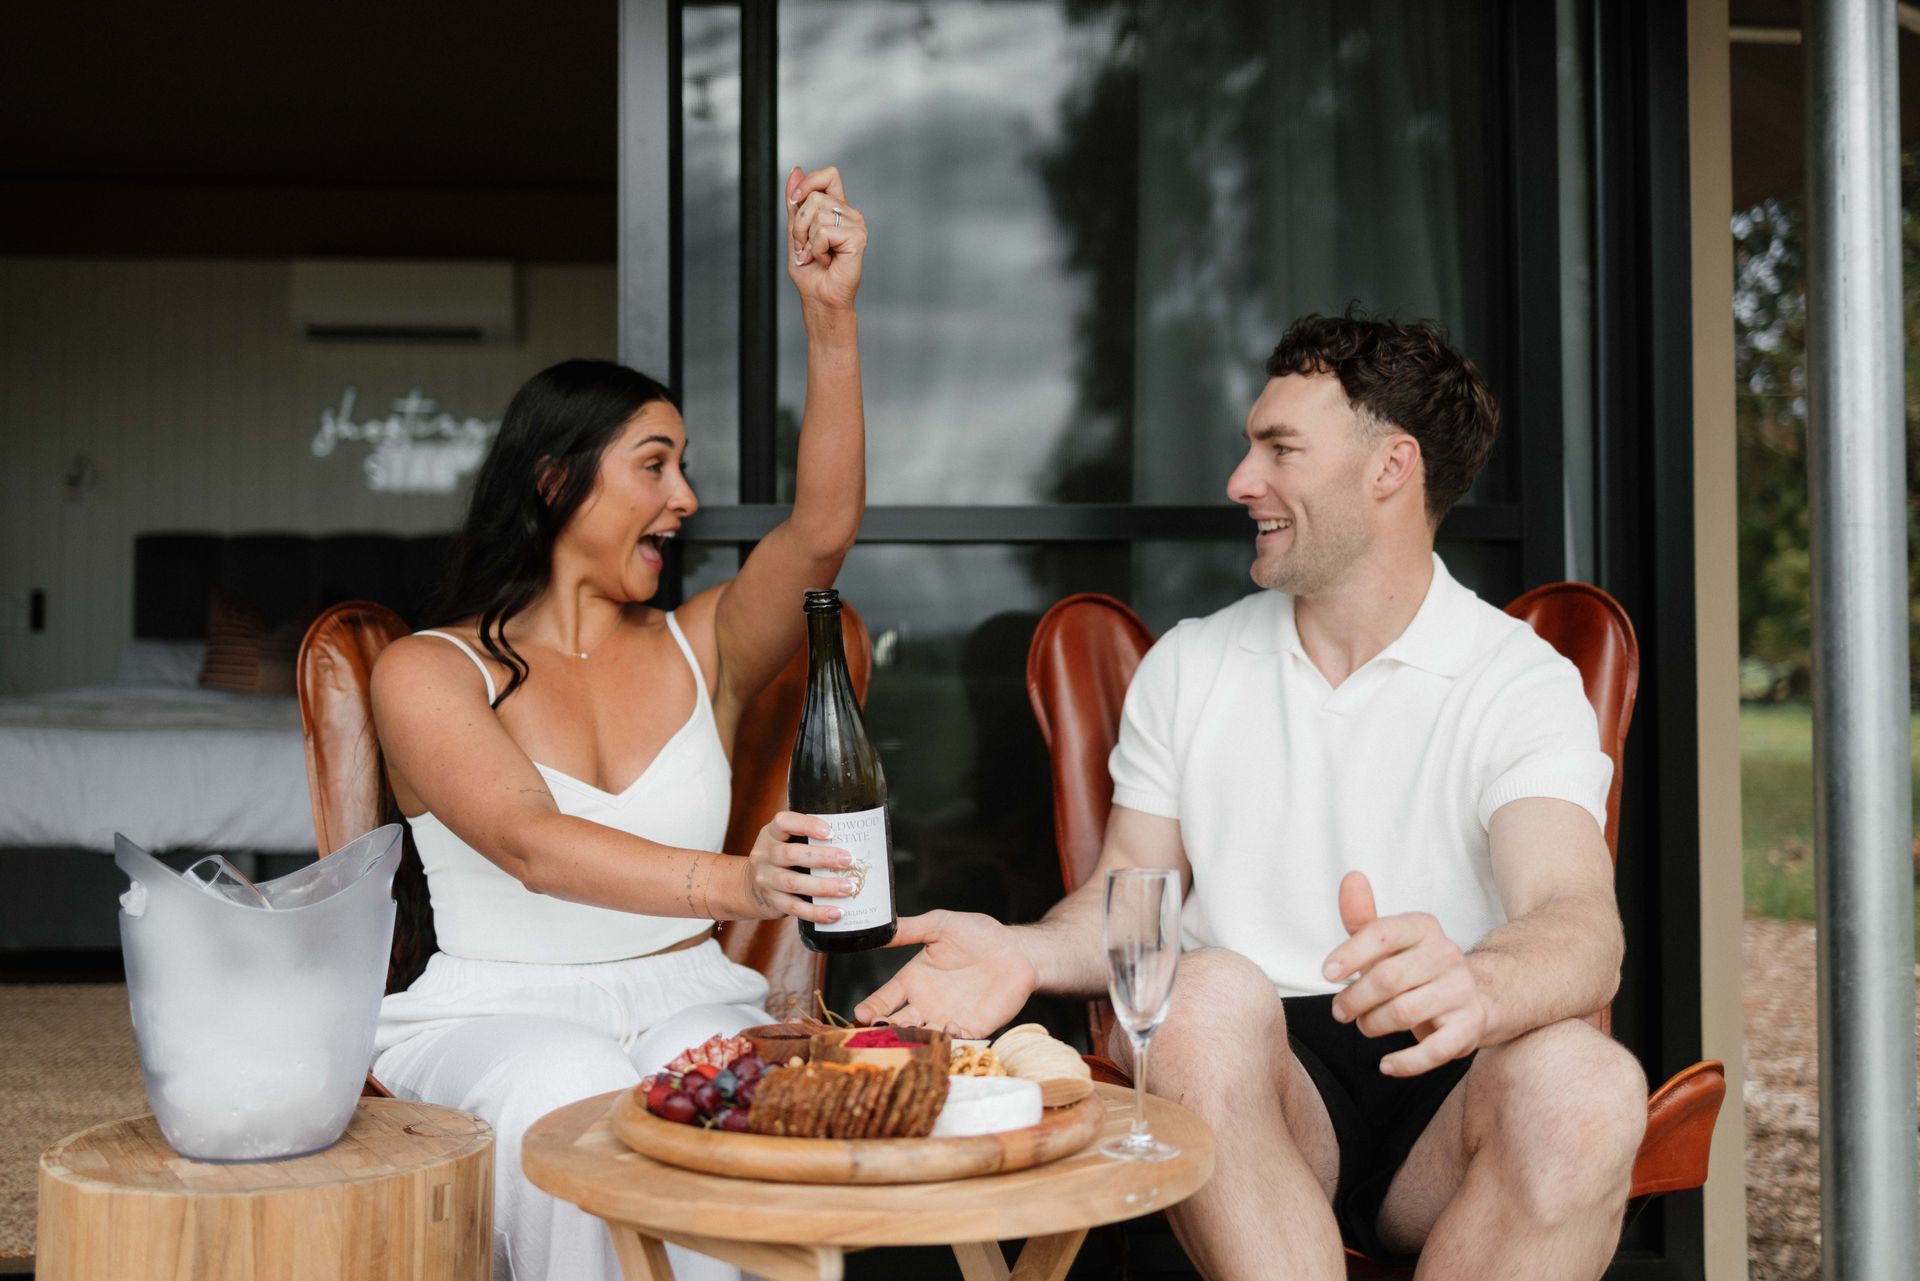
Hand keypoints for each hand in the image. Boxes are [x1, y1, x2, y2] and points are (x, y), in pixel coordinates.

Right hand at [744, 811, 853, 924]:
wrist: (749, 886)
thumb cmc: (779, 859)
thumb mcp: (784, 841)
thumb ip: (807, 839)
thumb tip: (852, 841)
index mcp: (771, 834)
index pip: (784, 822)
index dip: (806, 825)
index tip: (830, 831)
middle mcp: (765, 855)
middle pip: (792, 854)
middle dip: (823, 858)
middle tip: (849, 860)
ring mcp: (766, 880)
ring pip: (795, 883)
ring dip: (824, 886)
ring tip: (848, 888)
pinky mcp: (773, 901)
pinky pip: (796, 908)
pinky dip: (817, 912)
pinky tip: (836, 912)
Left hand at [786, 165, 865, 313]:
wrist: (819, 297)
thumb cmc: (810, 271)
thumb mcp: (795, 231)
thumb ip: (796, 203)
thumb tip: (796, 171)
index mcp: (836, 209)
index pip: (829, 175)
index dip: (809, 182)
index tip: (794, 199)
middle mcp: (849, 214)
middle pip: (815, 196)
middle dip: (800, 224)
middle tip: (805, 246)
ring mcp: (856, 225)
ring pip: (817, 213)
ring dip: (807, 239)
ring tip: (815, 255)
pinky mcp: (858, 238)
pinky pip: (825, 231)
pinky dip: (817, 248)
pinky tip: (826, 260)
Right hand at [853, 911, 1037, 1037]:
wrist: (1017, 950)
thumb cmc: (979, 934)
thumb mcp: (940, 925)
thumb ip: (910, 930)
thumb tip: (879, 930)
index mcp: (913, 980)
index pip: (884, 1000)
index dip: (871, 1008)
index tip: (861, 1014)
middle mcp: (926, 1004)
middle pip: (897, 1024)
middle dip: (885, 1031)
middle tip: (877, 1033)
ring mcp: (947, 1018)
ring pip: (923, 1036)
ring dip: (913, 1040)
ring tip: (907, 1037)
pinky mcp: (973, 1029)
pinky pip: (956, 1040)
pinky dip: (949, 1038)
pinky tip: (947, 1027)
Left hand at [1323, 871, 1486, 1076]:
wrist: (1483, 993)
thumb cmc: (1420, 967)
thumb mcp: (1392, 941)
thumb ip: (1364, 917)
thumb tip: (1350, 878)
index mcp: (1424, 928)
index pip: (1381, 934)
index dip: (1349, 954)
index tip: (1327, 973)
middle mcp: (1446, 955)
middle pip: (1388, 978)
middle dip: (1355, 999)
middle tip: (1340, 1011)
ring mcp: (1461, 992)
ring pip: (1404, 1013)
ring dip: (1373, 1025)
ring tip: (1365, 1026)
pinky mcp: (1471, 1026)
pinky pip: (1435, 1050)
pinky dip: (1406, 1062)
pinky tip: (1387, 1064)